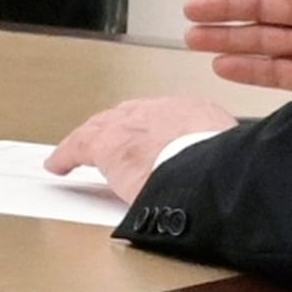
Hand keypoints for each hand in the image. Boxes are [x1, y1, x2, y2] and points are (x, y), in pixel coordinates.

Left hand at [50, 93, 235, 203]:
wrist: (209, 172)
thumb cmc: (228, 170)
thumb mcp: (233, 157)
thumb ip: (222, 161)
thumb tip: (230, 181)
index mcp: (196, 111)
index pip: (167, 117)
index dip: (154, 132)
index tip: (152, 143)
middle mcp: (159, 110)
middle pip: (130, 117)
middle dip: (120, 131)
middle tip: (112, 148)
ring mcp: (131, 123)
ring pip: (103, 127)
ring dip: (92, 140)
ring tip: (80, 154)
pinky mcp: (106, 144)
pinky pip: (78, 146)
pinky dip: (66, 155)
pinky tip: (58, 164)